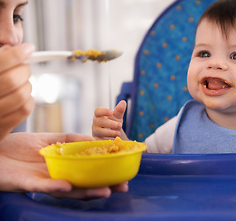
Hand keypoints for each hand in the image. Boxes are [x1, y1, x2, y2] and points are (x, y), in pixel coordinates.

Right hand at [0, 44, 34, 139]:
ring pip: (22, 95)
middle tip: (23, 67)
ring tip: (20, 82)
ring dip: (27, 85)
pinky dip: (28, 99)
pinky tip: (21, 95)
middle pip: (13, 80)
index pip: (0, 62)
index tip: (28, 48)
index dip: (16, 54)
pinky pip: (25, 110)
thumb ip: (0, 55)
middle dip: (23, 70)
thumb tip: (15, 47)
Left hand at [0, 132, 127, 198]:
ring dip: (86, 192)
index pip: (88, 174)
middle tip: (122, 187)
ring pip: (68, 191)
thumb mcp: (48, 139)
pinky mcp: (27, 183)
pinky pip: (44, 187)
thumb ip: (69, 139)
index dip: (105, 175)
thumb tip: (93, 138)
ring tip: (104, 190)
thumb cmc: (17, 146)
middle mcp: (56, 178)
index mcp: (63, 168)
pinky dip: (56, 187)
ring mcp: (43, 182)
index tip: (123, 173)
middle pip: (83, 186)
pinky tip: (68, 185)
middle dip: (103, 187)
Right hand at [92, 100, 127, 139]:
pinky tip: (112, 140)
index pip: (98, 111)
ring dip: (109, 132)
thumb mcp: (117, 117)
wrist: (112, 136)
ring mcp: (94, 132)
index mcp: (99, 115)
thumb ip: (119, 110)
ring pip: (98, 131)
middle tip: (120, 125)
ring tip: (118, 134)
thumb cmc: (113, 124)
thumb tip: (123, 102)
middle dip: (110, 123)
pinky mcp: (96, 140)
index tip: (111, 112)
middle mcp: (95, 123)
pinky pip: (98, 140)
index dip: (104, 111)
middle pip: (99, 121)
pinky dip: (105, 140)